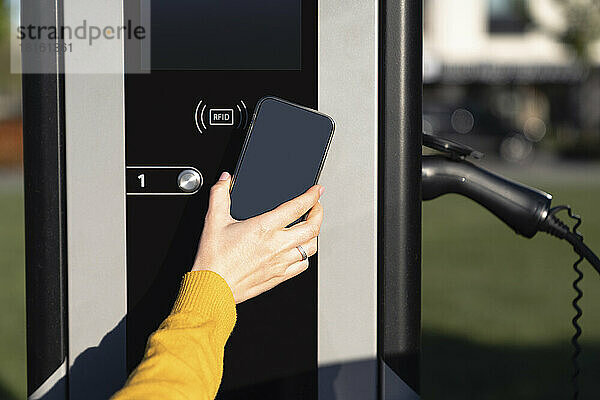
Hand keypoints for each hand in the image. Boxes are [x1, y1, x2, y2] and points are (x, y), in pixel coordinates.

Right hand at [192, 171, 324, 303]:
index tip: (316, 191)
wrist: (212, 288)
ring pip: (311, 247)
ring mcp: (280, 262)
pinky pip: (303, 265)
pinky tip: (300, 251)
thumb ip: (220, 196)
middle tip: (316, 206)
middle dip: (318, 213)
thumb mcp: (214, 221)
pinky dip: (306, 255)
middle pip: (312, 227)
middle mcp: (277, 245)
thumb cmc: (214, 259)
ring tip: (310, 227)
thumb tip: (224, 180)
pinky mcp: (279, 277)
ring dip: (314, 235)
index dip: (312, 196)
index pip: (298, 207)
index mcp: (264, 227)